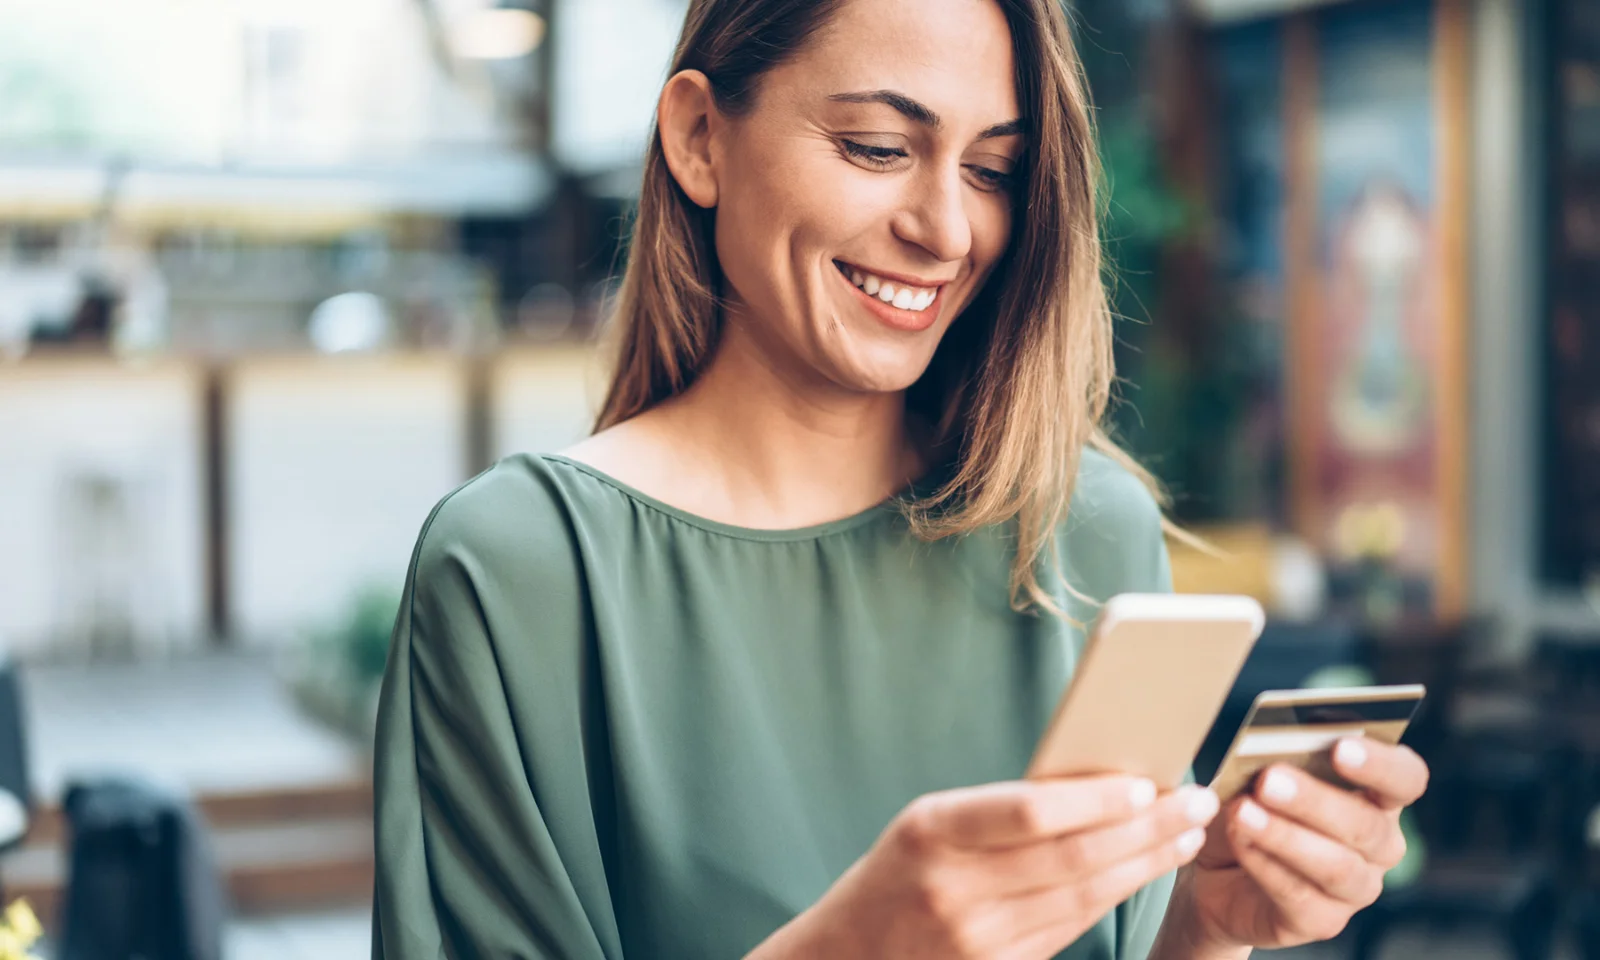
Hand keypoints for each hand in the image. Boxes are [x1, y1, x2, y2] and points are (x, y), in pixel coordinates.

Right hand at [751, 776, 1220, 959]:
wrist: (845, 959)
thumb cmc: (897, 875)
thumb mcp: (927, 826)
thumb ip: (998, 811)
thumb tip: (1095, 785)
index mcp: (932, 831)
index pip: (1031, 811)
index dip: (1096, 799)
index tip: (1146, 782)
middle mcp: (955, 889)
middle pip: (1075, 857)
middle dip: (1146, 828)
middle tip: (1195, 802)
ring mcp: (977, 941)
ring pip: (1084, 897)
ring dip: (1144, 864)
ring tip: (1184, 835)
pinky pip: (1071, 929)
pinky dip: (1113, 898)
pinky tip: (1142, 873)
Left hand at [1180, 738, 1429, 950]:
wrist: (1219, 869)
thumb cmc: (1250, 804)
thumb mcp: (1254, 773)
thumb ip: (1271, 756)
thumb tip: (1264, 745)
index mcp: (1377, 796)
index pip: (1405, 778)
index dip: (1380, 764)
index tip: (1341, 747)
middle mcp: (1379, 845)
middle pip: (1367, 825)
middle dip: (1315, 800)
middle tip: (1270, 779)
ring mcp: (1356, 889)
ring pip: (1337, 867)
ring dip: (1286, 837)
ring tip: (1243, 812)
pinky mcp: (1323, 921)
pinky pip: (1300, 896)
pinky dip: (1265, 865)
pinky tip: (1239, 840)